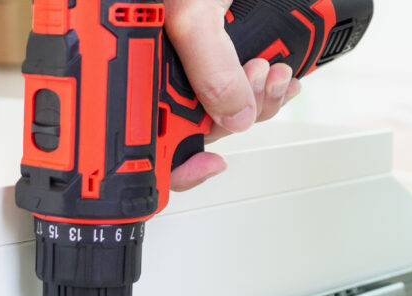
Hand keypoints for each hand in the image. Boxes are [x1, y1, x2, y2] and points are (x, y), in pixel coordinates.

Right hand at [166, 0, 301, 191]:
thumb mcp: (192, 9)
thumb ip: (210, 67)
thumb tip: (235, 116)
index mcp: (135, 64)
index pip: (147, 135)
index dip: (174, 163)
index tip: (207, 164)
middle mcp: (157, 68)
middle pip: (193, 126)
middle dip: (236, 117)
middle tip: (257, 87)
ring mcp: (186, 62)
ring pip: (222, 109)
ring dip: (258, 100)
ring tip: (274, 73)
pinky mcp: (213, 52)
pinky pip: (238, 86)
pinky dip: (263, 86)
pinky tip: (277, 72)